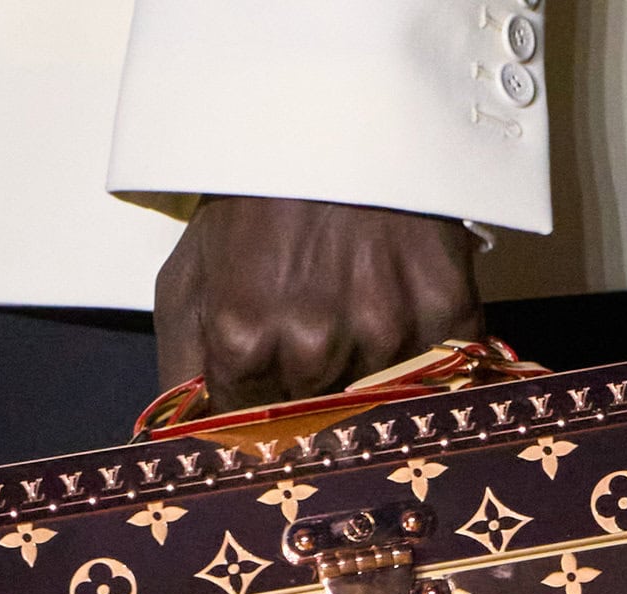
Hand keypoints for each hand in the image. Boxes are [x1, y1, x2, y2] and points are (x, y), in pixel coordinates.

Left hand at [154, 196, 482, 412]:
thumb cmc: (253, 202)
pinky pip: (442, 371)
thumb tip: (186, 441)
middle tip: (315, 337)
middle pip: (315, 417)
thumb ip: (181, 368)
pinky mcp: (445, 312)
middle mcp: (312, 345)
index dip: (259, 412)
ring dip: (367, 374)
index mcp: (242, 337)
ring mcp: (383, 332)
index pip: (249, 426)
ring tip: (357, 312)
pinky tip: (406, 316)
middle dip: (310, 393)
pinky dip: (428, 357)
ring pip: (377, 399)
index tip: (269, 396)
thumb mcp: (188, 275)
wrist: (336, 119)